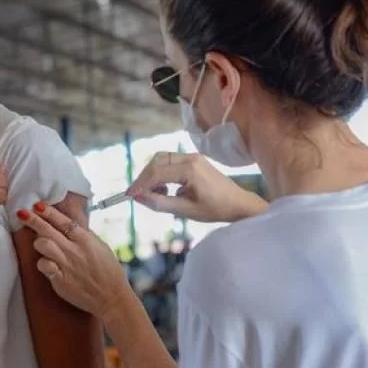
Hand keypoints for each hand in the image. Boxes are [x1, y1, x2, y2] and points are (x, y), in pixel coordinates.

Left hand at [16, 202, 129, 320]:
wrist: (111, 297)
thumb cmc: (107, 271)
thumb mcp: (100, 246)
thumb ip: (83, 233)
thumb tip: (69, 219)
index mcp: (85, 239)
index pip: (63, 220)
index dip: (48, 211)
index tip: (37, 205)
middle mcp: (74, 250)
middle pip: (48, 230)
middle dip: (33, 220)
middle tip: (21, 212)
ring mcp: (66, 265)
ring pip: (43, 245)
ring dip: (38, 242)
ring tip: (38, 242)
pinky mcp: (60, 280)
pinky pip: (44, 266)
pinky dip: (42, 263)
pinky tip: (45, 263)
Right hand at [127, 152, 267, 222]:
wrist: (238, 204)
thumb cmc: (215, 209)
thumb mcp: (185, 210)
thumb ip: (160, 203)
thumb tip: (138, 197)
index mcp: (190, 170)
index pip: (156, 173)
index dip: (140, 184)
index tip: (129, 195)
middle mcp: (190, 158)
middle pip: (156, 160)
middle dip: (144, 177)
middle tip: (138, 194)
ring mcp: (193, 157)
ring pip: (162, 159)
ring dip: (152, 173)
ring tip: (155, 193)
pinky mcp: (194, 160)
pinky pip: (170, 161)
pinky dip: (162, 172)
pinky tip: (165, 188)